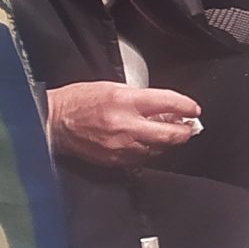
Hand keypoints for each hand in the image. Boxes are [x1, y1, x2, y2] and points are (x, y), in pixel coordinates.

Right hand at [48, 82, 201, 167]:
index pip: (168, 103)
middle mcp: (126, 125)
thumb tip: (165, 109)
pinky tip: (150, 143)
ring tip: (170, 133)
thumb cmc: (80, 101)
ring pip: (158, 149)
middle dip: (185, 131)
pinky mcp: (115, 160)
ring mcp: (121, 146)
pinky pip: (142, 158)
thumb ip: (142, 98)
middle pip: (170, 134)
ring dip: (168, 142)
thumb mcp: (114, 87)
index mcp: (126, 101)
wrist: (55, 121)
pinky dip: (150, 150)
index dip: (186, 107)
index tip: (194, 109)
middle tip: (189, 127)